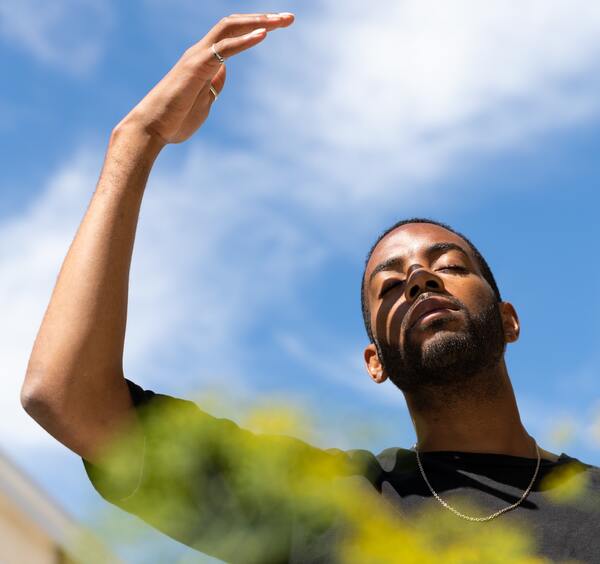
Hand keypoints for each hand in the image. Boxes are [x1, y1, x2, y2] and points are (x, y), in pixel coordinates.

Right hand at [117, 13, 294, 145]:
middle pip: (234, 25)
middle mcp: (199, 52)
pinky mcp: (195, 68)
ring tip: (281, 20)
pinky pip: (223, 49)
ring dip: (258, 22)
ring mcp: (196, 57)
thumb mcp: (203, 103)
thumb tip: (224, 72)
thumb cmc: (174, 121)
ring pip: (229, 28)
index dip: (256, 27)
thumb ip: (213, 86)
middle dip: (263, 18)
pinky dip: (244, 40)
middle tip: (289, 18)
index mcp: (203, 61)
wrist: (151, 130)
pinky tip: (264, 34)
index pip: (232, 35)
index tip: (279, 26)